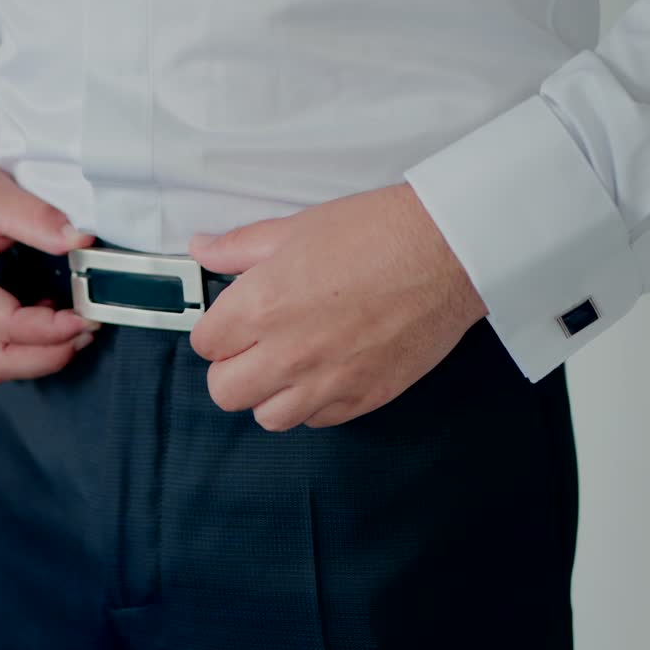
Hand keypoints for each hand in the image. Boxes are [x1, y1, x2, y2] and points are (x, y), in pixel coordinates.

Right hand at [0, 142, 98, 384]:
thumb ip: (38, 219)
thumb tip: (80, 240)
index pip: (2, 324)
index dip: (48, 330)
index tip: (84, 317)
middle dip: (47, 356)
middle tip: (85, 329)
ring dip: (34, 358)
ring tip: (70, 329)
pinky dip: (20, 348)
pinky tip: (45, 319)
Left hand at [188, 183, 486, 431]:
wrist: (447, 251)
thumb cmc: (378, 233)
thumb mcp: (295, 228)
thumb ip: (239, 248)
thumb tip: (202, 248)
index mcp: (261, 306)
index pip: (204, 344)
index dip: (216, 330)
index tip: (231, 320)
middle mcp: (288, 353)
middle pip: (225, 392)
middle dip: (231, 368)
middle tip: (252, 345)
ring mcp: (327, 382)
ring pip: (268, 417)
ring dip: (269, 393)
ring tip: (287, 363)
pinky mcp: (363, 397)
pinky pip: (317, 421)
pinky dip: (312, 404)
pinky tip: (323, 372)